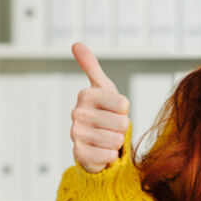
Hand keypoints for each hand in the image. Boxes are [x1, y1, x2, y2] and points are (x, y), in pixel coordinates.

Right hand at [70, 42, 130, 172]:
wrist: (93, 143)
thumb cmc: (103, 112)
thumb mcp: (102, 87)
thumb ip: (91, 66)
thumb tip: (76, 44)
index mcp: (86, 95)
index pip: (124, 105)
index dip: (124, 111)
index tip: (113, 111)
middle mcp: (77, 113)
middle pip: (122, 123)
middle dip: (121, 128)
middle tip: (110, 127)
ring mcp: (76, 134)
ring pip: (116, 140)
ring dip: (115, 142)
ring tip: (105, 138)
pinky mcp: (79, 154)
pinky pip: (108, 156)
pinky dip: (109, 156)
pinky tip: (100, 150)